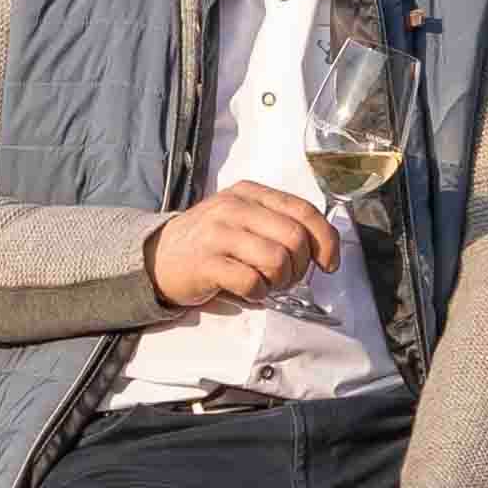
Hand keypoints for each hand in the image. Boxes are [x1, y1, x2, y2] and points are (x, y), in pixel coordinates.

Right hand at [147, 182, 342, 310]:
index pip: (303, 210)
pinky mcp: (205, 263)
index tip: (328, 263)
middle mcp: (234, 207)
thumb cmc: (211, 242)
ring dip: (279, 282)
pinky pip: (250, 281)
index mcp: (250, 193)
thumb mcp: (243, 218)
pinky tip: (248, 291)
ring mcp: (217, 233)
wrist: (158, 257)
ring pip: (276, 260)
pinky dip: (257, 294)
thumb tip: (322, 248)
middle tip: (288, 278)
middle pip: (294, 237)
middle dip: (300, 266)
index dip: (326, 240)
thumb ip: (278, 223)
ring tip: (266, 284)